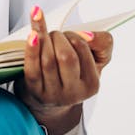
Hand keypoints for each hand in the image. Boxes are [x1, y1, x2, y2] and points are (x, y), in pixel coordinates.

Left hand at [13, 4, 112, 134]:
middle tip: (54, 35)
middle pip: (66, 56)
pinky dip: (31, 49)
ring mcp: (52, 93)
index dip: (73, 35)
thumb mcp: (94, 59)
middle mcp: (73, 92)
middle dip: (58, 37)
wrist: (50, 99)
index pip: (83, 49)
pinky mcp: (34, 90)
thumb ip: (102, 43)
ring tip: (41, 35)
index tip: (68, 35)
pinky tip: (32, 35)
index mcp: (92, 84)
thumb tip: (87, 35)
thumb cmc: (73, 72)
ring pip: (48, 60)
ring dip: (44, 40)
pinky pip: (33, 68)